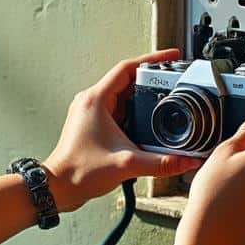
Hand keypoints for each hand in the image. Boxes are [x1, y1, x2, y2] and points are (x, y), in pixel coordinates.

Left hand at [44, 49, 200, 211]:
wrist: (59, 188)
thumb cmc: (78, 171)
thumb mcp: (127, 164)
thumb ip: (161, 163)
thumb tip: (186, 161)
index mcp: (96, 100)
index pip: (128, 68)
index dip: (153, 60)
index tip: (171, 56)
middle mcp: (92, 102)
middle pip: (128, 80)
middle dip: (152, 80)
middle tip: (174, 81)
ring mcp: (92, 113)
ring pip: (123, 95)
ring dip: (143, 97)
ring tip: (165, 99)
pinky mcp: (93, 124)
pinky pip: (118, 109)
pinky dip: (134, 111)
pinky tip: (148, 120)